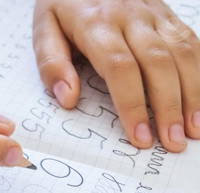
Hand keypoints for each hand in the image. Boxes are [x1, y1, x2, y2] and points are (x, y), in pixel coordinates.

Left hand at [33, 0, 199, 151]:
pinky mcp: (166, 13)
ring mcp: (153, 13)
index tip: (140, 136)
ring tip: (194, 129)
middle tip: (173, 142)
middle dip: (168, 107)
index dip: (132, 105)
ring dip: (192, 94)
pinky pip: (191, 41)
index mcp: (95, 23)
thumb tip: (67, 99)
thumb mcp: (44, 27)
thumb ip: (51, 63)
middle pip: (157, 63)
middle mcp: (129, 16)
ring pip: (182, 53)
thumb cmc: (63, 3)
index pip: (119, 68)